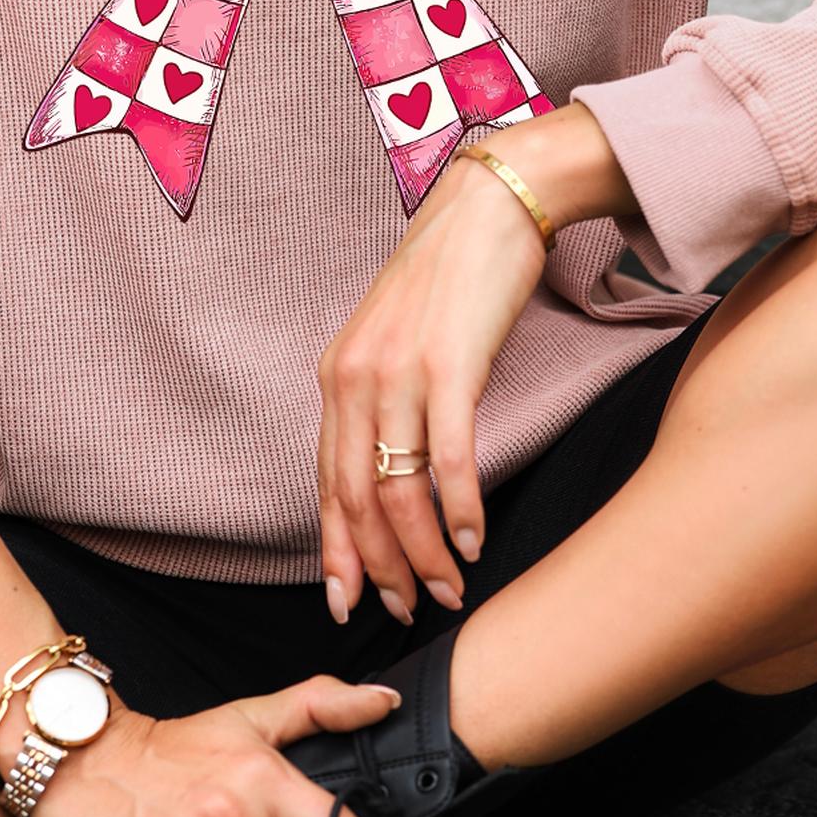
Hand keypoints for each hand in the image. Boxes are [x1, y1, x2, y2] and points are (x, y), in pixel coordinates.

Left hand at [316, 103, 629, 624]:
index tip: (346, 599)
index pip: (327, 480)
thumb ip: (384, 397)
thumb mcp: (396, 339)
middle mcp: (357, 379)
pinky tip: (474, 542)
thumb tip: (393, 463)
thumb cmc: (451, 277)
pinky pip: (450, 457)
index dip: (337, 547)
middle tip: (402, 610)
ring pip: (401, 490)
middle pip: (357, 497)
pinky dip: (461, 509)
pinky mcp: (450, 366)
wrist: (490, 207)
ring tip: (447, 591)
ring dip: (424, 552)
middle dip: (378, 565)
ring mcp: (400, 373)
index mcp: (338, 377)